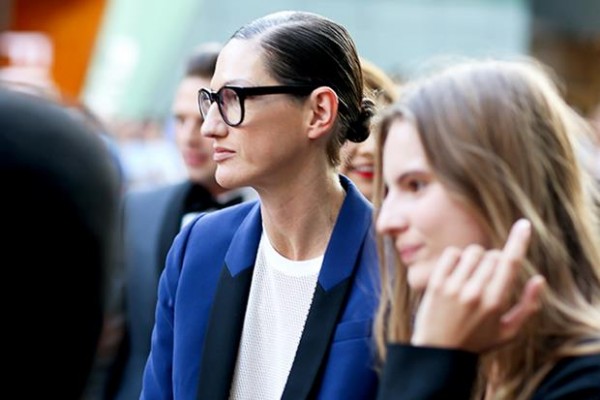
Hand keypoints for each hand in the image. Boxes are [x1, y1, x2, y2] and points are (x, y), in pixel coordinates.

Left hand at [411, 219, 544, 352]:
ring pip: (473, 252)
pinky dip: (457, 258)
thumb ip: (528, 306)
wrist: (438, 352)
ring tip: (472, 276)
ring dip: (476, 259)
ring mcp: (453, 287)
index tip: (524, 224)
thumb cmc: (477, 341)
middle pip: (492, 255)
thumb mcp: (508, 332)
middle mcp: (474, 293)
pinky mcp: (436, 284)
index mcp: (495, 303)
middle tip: (488, 280)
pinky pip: (451, 254)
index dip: (518, 241)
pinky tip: (457, 272)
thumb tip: (539, 279)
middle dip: (495, 262)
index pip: (509, 263)